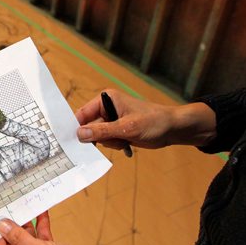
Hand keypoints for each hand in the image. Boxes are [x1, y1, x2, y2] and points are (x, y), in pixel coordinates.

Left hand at [0, 212, 139, 244]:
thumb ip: (19, 237)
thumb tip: (1, 224)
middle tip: (9, 199)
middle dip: (11, 219)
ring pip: (27, 233)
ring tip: (25, 200)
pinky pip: (41, 233)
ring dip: (27, 218)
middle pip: (10, 236)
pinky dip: (41, 222)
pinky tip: (41, 210)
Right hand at [75, 89, 216, 148]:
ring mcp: (112, 120)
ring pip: (98, 137)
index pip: (83, 113)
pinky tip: (126, 144)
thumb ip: (102, 131)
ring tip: (125, 140)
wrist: (173, 129)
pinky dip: (115, 145)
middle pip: (89, 127)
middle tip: (111, 141)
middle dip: (98, 137)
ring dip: (109, 142)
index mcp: (106, 99)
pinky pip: (107, 141)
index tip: (71, 142)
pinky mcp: (118, 130)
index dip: (77, 127)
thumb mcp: (126, 128)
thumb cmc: (154, 122)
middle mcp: (107, 108)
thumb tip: (79, 135)